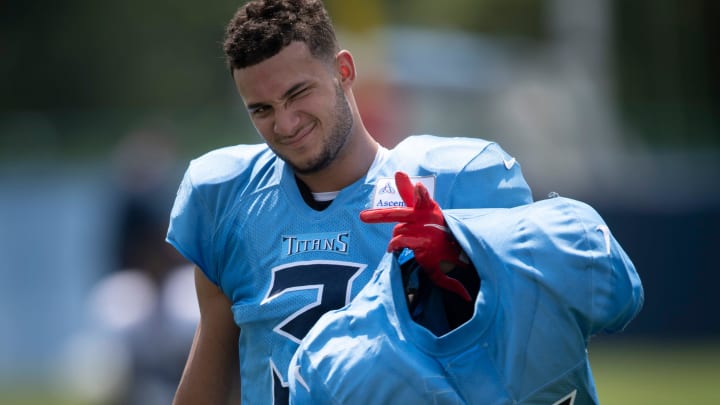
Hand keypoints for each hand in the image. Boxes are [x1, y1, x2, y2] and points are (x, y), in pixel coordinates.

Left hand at [360, 172, 471, 300]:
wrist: (449, 251)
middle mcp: (429, 217)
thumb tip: (398, 172)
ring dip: (396, 236)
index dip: (421, 194)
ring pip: (397, 230)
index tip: (419, 187)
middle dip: (379, 215)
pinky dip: (394, 245)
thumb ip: (408, 191)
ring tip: (407, 240)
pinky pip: (399, 242)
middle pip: (399, 214)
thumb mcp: (422, 207)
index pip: (424, 199)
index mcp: (429, 206)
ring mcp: (427, 232)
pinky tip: (394, 249)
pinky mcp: (424, 245)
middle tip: (362, 217)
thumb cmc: (431, 225)